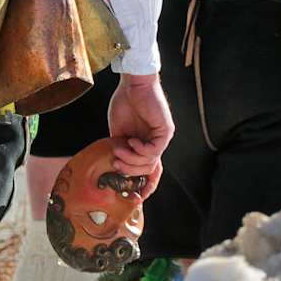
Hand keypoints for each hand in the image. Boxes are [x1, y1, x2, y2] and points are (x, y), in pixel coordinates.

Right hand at [108, 73, 173, 198]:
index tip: (133, 197)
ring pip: (149, 163)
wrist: (132, 84)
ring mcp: (162, 138)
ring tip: (119, 150)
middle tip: (115, 163)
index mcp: (146, 144)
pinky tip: (130, 140)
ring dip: (131, 160)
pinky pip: (153, 151)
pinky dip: (139, 150)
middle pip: (148, 171)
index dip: (144, 185)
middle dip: (130, 171)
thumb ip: (120, 149)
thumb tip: (116, 168)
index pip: (150, 171)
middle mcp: (157, 143)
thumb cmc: (125, 102)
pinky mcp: (165, 132)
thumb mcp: (118, 132)